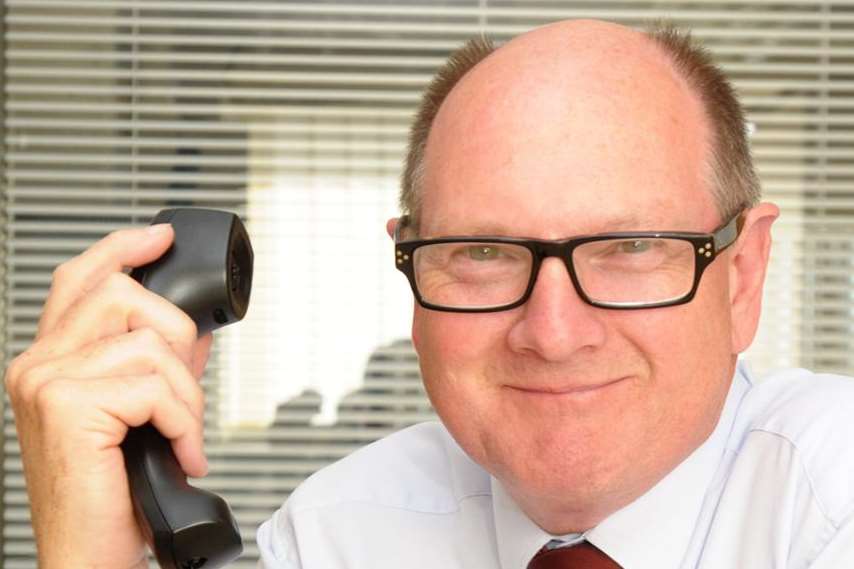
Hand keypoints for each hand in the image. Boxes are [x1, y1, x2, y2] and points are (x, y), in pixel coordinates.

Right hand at [4, 224, 212, 568]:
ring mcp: (46, 382)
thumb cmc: (112, 492)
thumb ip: (160, 364)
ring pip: (150, 342)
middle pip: (125, 295)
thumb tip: (195, 328)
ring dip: (186, 395)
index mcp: (50, 359)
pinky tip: (181, 453)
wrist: (89, 555)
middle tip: (182, 397)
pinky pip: (156, 386)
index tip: (158, 236)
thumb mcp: (141, 412)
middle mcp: (38, 364)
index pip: (81, 278)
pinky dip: (184, 421)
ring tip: (181, 436)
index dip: (122, 247)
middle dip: (176, 339)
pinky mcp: (68, 406)